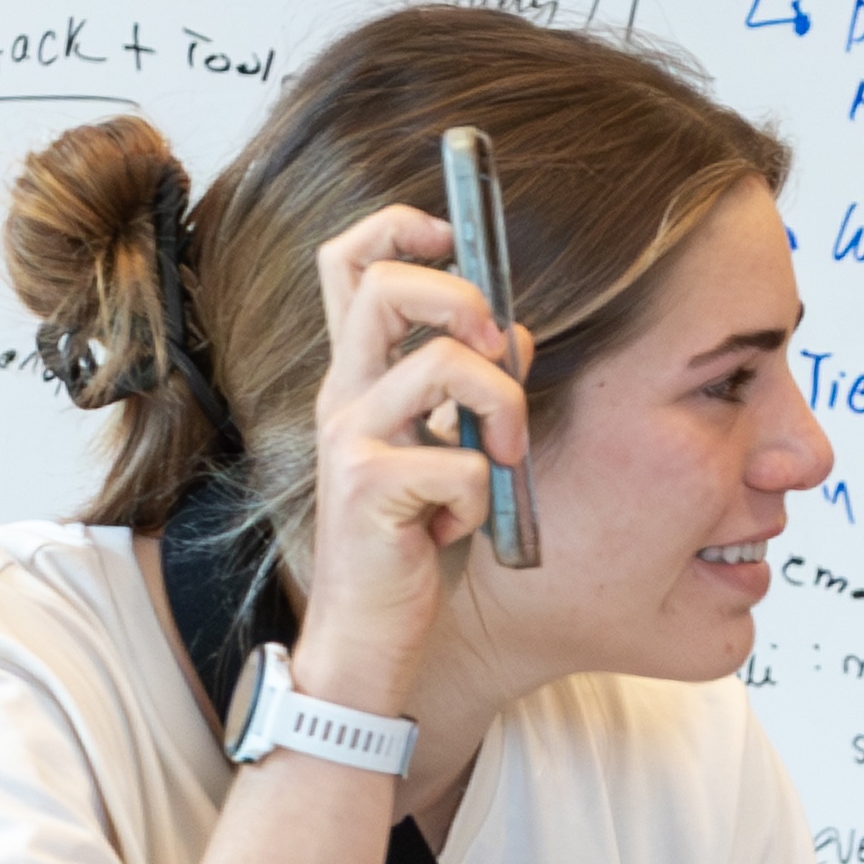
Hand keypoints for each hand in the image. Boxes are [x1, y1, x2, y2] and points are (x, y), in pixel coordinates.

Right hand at [289, 206, 531, 716]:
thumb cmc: (412, 540)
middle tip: (499, 351)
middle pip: (384, 286)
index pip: (350, 263)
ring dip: (503, 408)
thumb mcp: (448, 448)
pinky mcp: (368, 491)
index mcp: (362, 376)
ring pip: (443, 366)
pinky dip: (480, 496)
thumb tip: (517, 334)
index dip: (400, 228)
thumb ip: (475, 388)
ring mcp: (351, 441)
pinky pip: (458, 463)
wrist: (371, 635)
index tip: (451, 239)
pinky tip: (458, 527)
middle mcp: (346, 396)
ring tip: (503, 460)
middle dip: (463, 299)